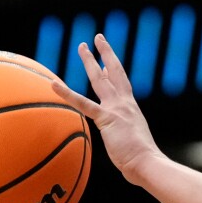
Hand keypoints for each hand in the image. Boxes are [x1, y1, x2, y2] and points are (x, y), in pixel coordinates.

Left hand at [51, 33, 161, 185]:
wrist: (147, 163)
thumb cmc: (143, 162)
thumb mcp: (134, 144)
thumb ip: (126, 140)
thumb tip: (124, 149)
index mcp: (132, 109)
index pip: (122, 84)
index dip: (114, 70)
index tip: (108, 61)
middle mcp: (125, 104)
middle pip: (114, 73)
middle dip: (106, 54)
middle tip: (98, 39)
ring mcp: (116, 109)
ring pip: (100, 79)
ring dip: (90, 61)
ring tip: (81, 46)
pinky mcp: (106, 118)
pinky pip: (83, 103)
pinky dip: (67, 93)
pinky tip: (53, 84)